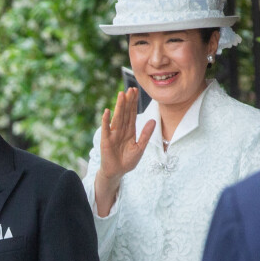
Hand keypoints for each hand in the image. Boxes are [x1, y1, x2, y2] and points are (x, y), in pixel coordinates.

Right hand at [95, 87, 154, 215]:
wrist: (117, 172)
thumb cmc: (128, 161)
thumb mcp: (140, 147)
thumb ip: (146, 134)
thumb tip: (153, 120)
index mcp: (130, 130)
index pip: (132, 113)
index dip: (134, 103)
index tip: (135, 91)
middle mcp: (121, 130)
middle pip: (125, 113)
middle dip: (128, 101)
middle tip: (130, 88)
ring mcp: (113, 134)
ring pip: (117, 117)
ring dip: (119, 106)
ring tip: (121, 95)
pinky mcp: (106, 140)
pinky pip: (106, 129)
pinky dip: (106, 121)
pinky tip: (107, 112)